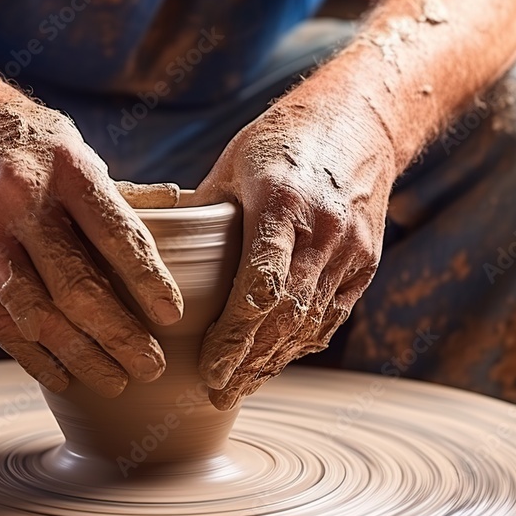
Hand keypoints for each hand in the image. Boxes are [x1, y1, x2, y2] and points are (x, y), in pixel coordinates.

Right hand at [0, 82, 183, 396]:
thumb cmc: (34, 144)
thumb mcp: (79, 149)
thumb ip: (123, 194)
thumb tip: (187, 216)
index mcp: (66, 166)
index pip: (114, 232)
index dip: (146, 278)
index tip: (173, 315)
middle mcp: (19, 198)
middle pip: (74, 282)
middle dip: (118, 333)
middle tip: (151, 366)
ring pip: (33, 310)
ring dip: (78, 354)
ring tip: (115, 382)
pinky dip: (31, 354)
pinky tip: (62, 377)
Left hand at [189, 99, 395, 408]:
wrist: (361, 120)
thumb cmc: (280, 141)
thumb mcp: (232, 166)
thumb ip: (200, 215)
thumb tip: (148, 254)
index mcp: (282, 204)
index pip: (259, 286)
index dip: (234, 337)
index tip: (209, 370)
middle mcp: (324, 231)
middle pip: (286, 316)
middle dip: (250, 363)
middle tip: (217, 395)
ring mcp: (352, 250)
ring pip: (312, 323)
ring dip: (275, 362)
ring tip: (240, 388)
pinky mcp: (366, 262)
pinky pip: (332, 315)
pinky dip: (302, 343)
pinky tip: (275, 361)